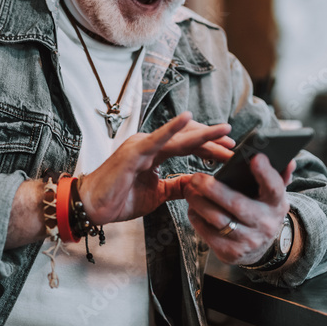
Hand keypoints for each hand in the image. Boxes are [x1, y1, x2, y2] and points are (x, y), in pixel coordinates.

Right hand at [77, 112, 234, 225]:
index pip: (188, 146)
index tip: (230, 152)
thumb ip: (176, 186)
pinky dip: (173, 128)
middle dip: (213, 142)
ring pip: (179, 137)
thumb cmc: (119, 198)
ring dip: (204, 134)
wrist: (93, 207)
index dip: (209, 148)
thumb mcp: (157, 194)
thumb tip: (196, 183)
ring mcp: (142, 145)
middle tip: (234, 146)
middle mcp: (150, 144)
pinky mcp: (134, 151)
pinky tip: (188, 118)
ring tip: (225, 131)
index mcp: (154, 153)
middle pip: (188, 139)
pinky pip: (158, 139)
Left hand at [185, 152, 294, 265]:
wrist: (259, 247)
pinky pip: (208, 233)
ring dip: (199, 202)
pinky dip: (197, 218)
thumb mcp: (272, 195)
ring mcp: (248, 241)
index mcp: (276, 204)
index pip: (274, 188)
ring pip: (218, 220)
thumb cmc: (261, 210)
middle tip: (196, 177)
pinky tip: (193, 207)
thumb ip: (277, 175)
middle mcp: (265, 224)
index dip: (265, 173)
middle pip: (238, 205)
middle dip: (214, 190)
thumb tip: (289, 159)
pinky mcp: (231, 253)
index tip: (255, 157)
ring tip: (189, 189)